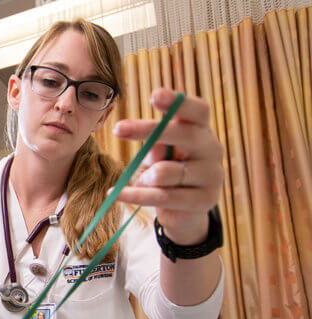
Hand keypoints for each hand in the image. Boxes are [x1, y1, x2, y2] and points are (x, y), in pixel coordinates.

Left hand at [113, 88, 223, 244]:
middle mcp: (212, 149)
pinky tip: (116, 194)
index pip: (198, 111)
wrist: (185, 211)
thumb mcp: (159, 156)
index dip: (177, 102)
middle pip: (185, 134)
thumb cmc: (169, 172)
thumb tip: (146, 140)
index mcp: (201, 131)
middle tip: (118, 129)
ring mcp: (212, 176)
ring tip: (141, 178)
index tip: (154, 95)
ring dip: (146, 176)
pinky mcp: (204, 201)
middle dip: (149, 130)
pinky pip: (163, 197)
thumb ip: (155, 146)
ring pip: (170, 172)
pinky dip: (136, 195)